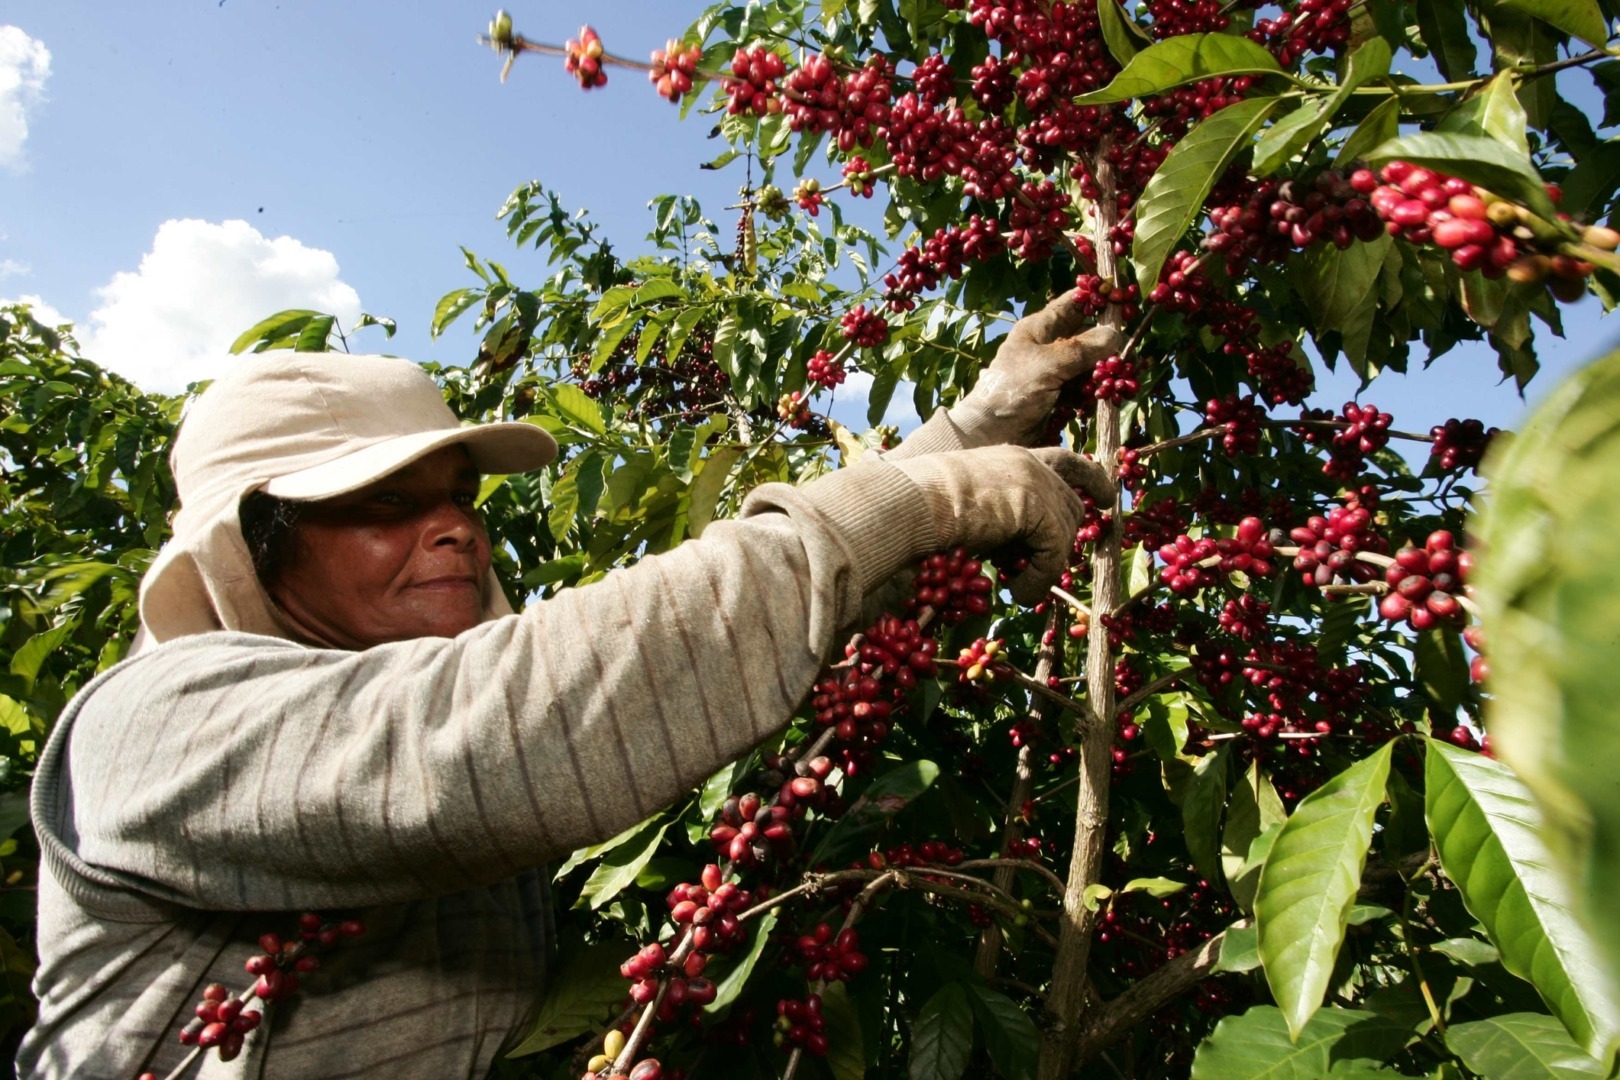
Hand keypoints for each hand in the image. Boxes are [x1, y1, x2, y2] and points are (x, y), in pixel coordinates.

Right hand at [891, 445, 1112, 604]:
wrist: (911, 503)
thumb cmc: (923, 508)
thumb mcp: (973, 507)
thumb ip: (1004, 519)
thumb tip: (1019, 554)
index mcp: (1013, 457)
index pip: (1066, 462)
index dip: (1091, 479)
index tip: (1109, 498)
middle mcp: (1030, 463)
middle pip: (1071, 505)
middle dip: (1062, 540)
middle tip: (1033, 571)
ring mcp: (1035, 482)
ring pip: (1064, 533)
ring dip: (1045, 568)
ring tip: (1018, 589)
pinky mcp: (1036, 507)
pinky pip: (1055, 553)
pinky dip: (1040, 579)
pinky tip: (1018, 592)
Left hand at [950, 292, 1124, 446]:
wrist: (991, 433)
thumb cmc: (1010, 391)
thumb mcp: (1046, 365)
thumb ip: (1081, 349)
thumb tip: (1114, 334)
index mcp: (1038, 329)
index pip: (1072, 303)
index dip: (1096, 298)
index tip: (1122, 299)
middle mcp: (1048, 346)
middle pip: (1088, 334)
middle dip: (1107, 341)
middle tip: (1125, 349)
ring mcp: (1056, 371)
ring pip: (1091, 362)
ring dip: (1102, 370)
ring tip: (1112, 377)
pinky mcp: (1061, 394)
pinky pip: (1086, 386)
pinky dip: (1094, 391)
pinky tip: (1099, 396)